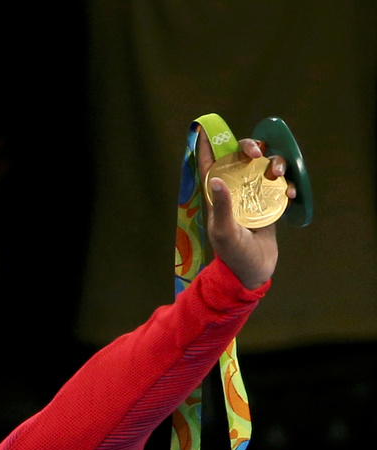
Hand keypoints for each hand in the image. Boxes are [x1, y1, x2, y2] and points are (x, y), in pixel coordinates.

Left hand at [197, 130, 296, 289]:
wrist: (253, 271)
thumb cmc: (233, 253)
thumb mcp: (224, 231)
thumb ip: (222, 206)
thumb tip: (216, 179)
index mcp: (217, 196)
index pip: (209, 166)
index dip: (207, 149)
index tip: (207, 131)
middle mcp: (235, 191)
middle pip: (241, 158)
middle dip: (250, 148)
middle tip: (258, 154)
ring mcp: (253, 196)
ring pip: (264, 167)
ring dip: (274, 164)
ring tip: (279, 175)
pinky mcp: (269, 203)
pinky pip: (279, 184)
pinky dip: (286, 183)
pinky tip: (289, 193)